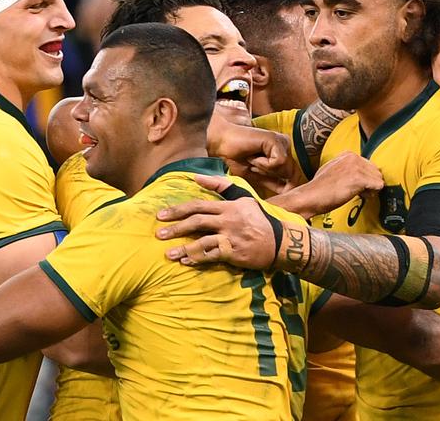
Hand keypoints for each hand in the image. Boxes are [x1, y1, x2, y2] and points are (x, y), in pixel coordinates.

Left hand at [156, 175, 275, 267]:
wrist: (281, 241)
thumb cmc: (259, 218)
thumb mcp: (243, 197)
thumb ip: (220, 186)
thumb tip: (196, 177)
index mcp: (228, 207)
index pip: (198, 206)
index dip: (178, 210)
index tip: (161, 215)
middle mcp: (228, 221)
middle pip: (197, 222)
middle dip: (176, 228)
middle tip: (158, 234)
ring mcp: (231, 238)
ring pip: (202, 242)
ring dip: (184, 248)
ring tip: (168, 254)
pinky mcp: (234, 253)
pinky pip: (212, 256)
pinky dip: (198, 259)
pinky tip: (186, 262)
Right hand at [208, 118, 302, 189]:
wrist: (221, 142)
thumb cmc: (235, 157)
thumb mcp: (256, 175)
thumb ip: (272, 182)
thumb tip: (288, 194)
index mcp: (282, 153)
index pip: (293, 174)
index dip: (284, 185)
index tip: (266, 182)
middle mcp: (285, 146)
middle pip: (291, 173)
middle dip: (270, 176)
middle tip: (253, 165)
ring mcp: (281, 141)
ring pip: (285, 169)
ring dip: (264, 169)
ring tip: (252, 159)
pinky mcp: (276, 140)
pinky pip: (278, 162)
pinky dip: (262, 164)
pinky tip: (253, 156)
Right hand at [268, 151, 383, 218]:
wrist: (311, 196)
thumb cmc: (319, 188)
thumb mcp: (333, 170)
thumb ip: (347, 168)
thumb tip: (359, 174)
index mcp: (347, 154)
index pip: (369, 165)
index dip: (364, 177)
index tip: (354, 185)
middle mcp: (353, 157)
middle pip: (376, 171)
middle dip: (369, 183)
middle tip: (355, 190)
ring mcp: (357, 167)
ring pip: (378, 179)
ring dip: (370, 189)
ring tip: (355, 193)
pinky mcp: (360, 178)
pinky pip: (378, 186)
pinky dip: (371, 194)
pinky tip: (358, 195)